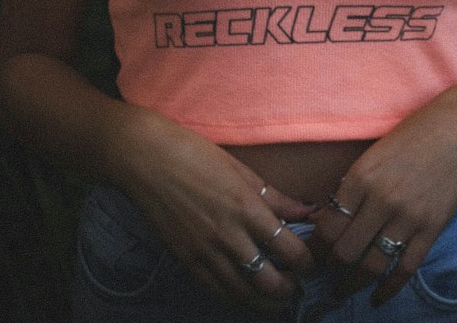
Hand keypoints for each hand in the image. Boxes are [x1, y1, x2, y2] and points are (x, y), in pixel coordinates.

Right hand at [109, 107, 316, 313]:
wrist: (145, 160)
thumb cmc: (194, 154)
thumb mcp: (239, 169)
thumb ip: (274, 196)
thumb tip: (306, 210)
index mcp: (246, 207)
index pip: (288, 248)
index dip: (306, 262)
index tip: (311, 262)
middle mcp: (228, 235)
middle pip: (269, 281)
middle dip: (290, 289)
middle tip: (298, 287)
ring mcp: (204, 252)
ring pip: (243, 294)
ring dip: (266, 302)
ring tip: (278, 299)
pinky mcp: (186, 261)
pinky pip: (216, 291)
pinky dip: (236, 299)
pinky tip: (246, 296)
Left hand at [308, 81, 456, 305]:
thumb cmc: (413, 135)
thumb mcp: (373, 154)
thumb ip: (352, 186)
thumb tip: (327, 219)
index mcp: (361, 176)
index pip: (327, 226)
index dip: (316, 247)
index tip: (313, 255)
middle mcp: (381, 199)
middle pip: (345, 252)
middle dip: (332, 269)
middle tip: (326, 275)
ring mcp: (409, 216)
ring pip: (372, 266)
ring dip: (354, 285)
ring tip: (344, 291)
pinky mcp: (432, 228)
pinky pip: (405, 269)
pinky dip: (388, 290)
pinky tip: (377, 299)